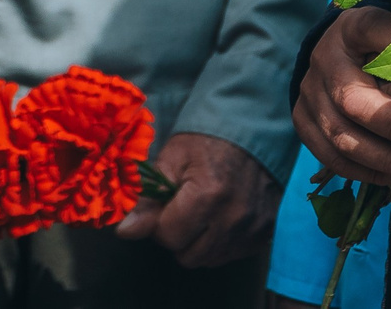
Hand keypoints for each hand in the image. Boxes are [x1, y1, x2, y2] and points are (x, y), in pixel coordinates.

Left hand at [113, 130, 279, 267]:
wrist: (254, 130)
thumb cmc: (209, 140)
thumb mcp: (173, 158)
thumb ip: (147, 197)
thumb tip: (125, 231)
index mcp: (208, 196)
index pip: (168, 236)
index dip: (159, 221)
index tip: (166, 202)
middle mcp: (233, 218)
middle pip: (188, 255)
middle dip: (178, 235)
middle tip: (183, 208)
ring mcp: (253, 229)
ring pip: (209, 260)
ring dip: (198, 242)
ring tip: (202, 212)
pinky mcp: (265, 234)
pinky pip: (231, 255)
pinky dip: (220, 242)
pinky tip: (221, 217)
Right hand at [293, 8, 390, 187]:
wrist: (335, 51)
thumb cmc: (380, 44)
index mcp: (351, 28)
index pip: (375, 33)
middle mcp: (323, 59)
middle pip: (355, 102)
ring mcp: (308, 92)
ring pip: (342, 138)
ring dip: (388, 162)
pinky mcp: (303, 121)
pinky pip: (332, 158)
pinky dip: (369, 173)